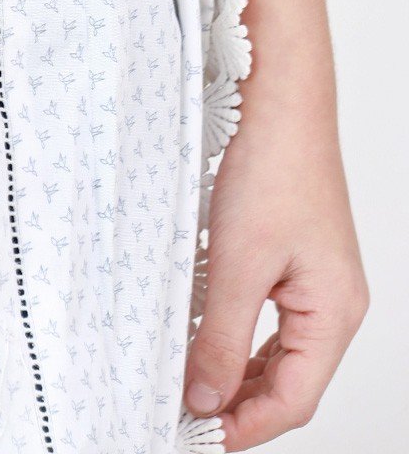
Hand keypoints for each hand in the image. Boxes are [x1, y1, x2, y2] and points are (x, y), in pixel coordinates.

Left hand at [183, 81, 367, 448]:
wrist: (277, 99)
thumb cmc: (272, 167)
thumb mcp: (236, 262)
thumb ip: (218, 336)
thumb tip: (203, 398)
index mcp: (334, 313)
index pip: (293, 400)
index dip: (245, 427)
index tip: (198, 438)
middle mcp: (331, 302)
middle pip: (287, 380)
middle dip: (237, 403)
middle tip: (183, 415)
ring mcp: (313, 278)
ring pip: (274, 348)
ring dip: (233, 369)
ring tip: (185, 382)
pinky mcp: (290, 253)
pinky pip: (266, 313)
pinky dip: (233, 331)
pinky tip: (198, 332)